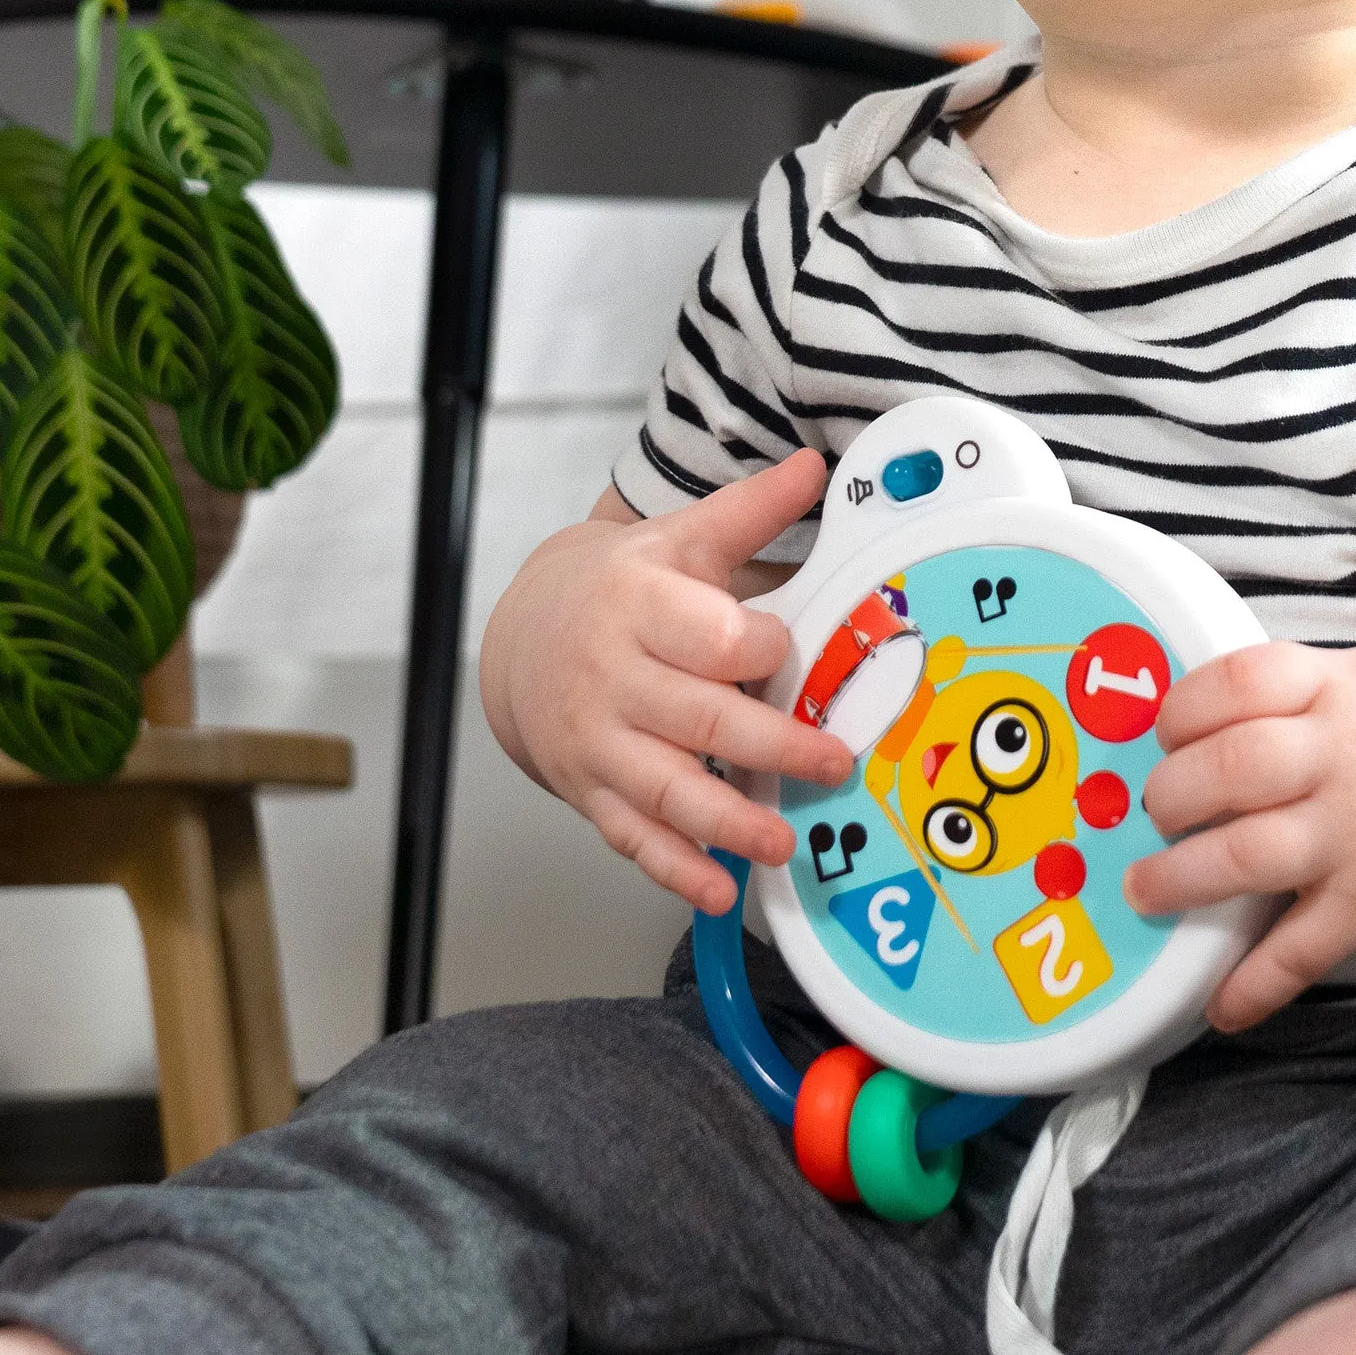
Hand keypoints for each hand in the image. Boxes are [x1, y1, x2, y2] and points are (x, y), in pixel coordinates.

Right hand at [480, 452, 854, 912]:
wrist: (523, 635)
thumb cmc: (620, 588)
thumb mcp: (678, 538)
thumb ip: (749, 511)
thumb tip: (811, 464)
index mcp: (639, 606)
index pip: (702, 634)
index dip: (752, 648)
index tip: (789, 655)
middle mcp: (614, 679)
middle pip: (697, 719)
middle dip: (770, 747)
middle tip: (832, 763)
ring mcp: (600, 742)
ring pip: (666, 790)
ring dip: (726, 824)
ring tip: (782, 843)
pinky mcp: (592, 790)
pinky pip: (634, 838)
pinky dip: (674, 869)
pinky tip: (717, 890)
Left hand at [1123, 643, 1355, 1030]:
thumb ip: (1286, 691)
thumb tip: (1180, 721)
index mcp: (1336, 689)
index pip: (1240, 683)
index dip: (1183, 710)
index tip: (1165, 734)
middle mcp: (1343, 759)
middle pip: (1231, 768)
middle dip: (1169, 794)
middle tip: (1155, 811)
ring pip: (1248, 856)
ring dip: (1181, 879)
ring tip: (1145, 889)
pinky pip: (1302, 950)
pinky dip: (1255, 984)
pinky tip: (1219, 1005)